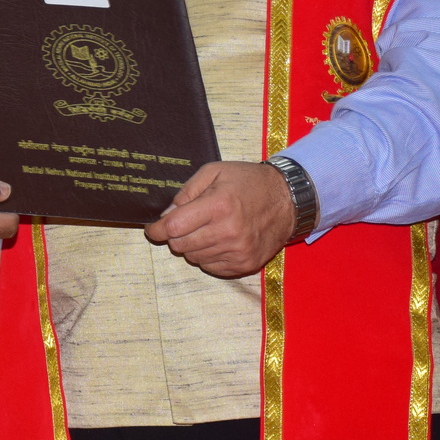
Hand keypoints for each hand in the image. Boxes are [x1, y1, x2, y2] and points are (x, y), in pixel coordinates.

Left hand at [143, 161, 294, 278]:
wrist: (287, 200)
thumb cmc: (248, 182)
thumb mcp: (214, 172)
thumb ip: (186, 192)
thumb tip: (166, 216)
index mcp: (219, 206)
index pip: (174, 227)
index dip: (157, 229)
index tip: (152, 229)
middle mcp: (228, 232)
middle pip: (181, 245)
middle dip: (175, 235)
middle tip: (185, 223)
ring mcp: (238, 251)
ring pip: (194, 258)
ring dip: (192, 245)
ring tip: (206, 229)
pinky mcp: (245, 265)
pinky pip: (210, 267)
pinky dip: (207, 256)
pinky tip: (217, 240)